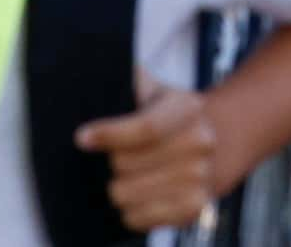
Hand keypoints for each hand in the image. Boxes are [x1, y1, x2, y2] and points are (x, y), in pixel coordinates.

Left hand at [77, 71, 220, 231]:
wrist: (209, 142)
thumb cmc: (164, 112)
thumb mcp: (150, 87)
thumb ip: (125, 81)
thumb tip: (88, 73)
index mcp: (186, 107)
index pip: (145, 127)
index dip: (109, 134)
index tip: (81, 138)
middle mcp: (200, 142)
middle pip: (127, 164)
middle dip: (111, 160)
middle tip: (115, 155)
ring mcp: (201, 177)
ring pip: (127, 194)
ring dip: (118, 186)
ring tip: (126, 174)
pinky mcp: (195, 207)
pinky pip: (139, 218)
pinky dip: (130, 210)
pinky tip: (136, 194)